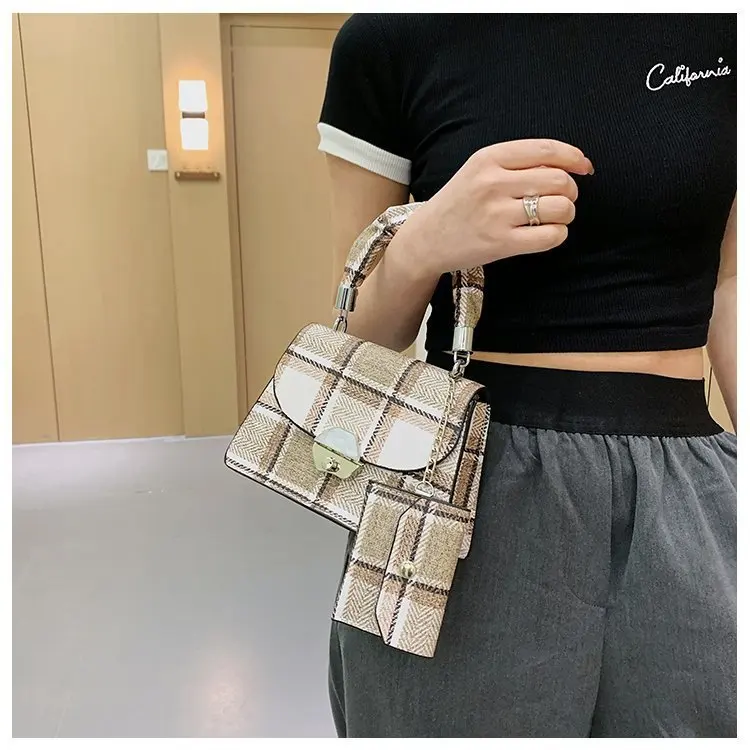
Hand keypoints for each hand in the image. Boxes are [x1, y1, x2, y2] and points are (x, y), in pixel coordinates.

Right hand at [400, 139, 593, 276]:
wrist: (425, 239)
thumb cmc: (458, 204)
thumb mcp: (478, 170)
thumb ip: (517, 163)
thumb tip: (572, 164)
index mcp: (488, 158)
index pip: (546, 150)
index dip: (574, 158)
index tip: (584, 168)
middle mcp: (492, 183)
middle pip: (559, 180)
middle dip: (570, 190)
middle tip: (563, 199)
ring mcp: (496, 215)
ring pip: (560, 207)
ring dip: (566, 213)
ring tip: (554, 217)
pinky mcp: (500, 243)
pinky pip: (551, 236)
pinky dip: (558, 234)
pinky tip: (547, 233)